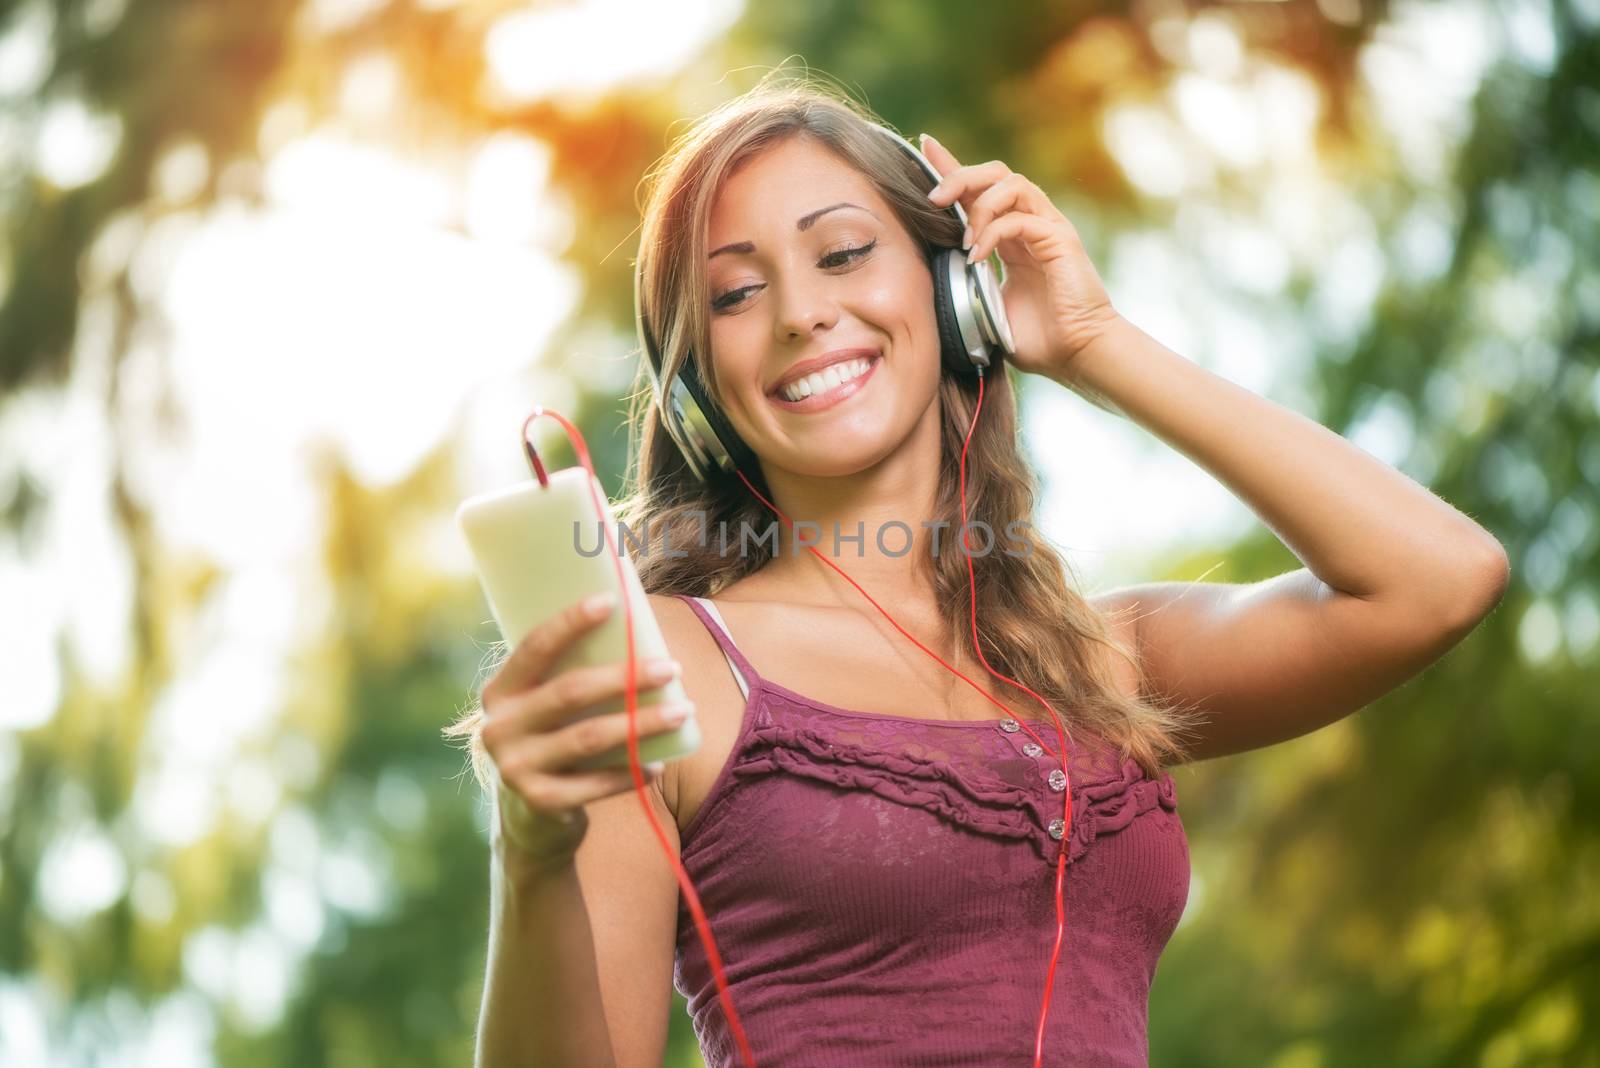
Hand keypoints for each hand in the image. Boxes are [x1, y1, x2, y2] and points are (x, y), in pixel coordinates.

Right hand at [478, 593, 691, 875]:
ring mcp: (515, 767)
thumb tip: (637, 634)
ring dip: (642, 723)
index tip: (611, 602)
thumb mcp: (546, 709)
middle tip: (671, 668)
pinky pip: (595, 784)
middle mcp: (498, 727)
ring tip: (683, 711)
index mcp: (500, 692)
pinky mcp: (539, 801)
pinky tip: (659, 765)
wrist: (531, 820)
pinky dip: (631, 773)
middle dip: (626, 678)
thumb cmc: (553, 743)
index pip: (534, 647)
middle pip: (571, 691)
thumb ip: (572, 676)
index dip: (570, 623)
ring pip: (590, 737)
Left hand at [921, 133, 1121, 383]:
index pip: (980, 190)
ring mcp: (1048, 227)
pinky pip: (1020, 218)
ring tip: (963, 239)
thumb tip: (931, 278)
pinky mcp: (1060, 239)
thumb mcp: (989, 306)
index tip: (923, 146)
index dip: (952, 167)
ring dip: (978, 204)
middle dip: (960, 176)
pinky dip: (993, 232)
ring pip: (1010, 183)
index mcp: (1012, 236)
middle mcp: (1031, 223)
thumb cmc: (1040, 339)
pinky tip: (978, 256)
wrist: (1078, 355)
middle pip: (995, 173)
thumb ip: (966, 283)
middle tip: (933, 198)